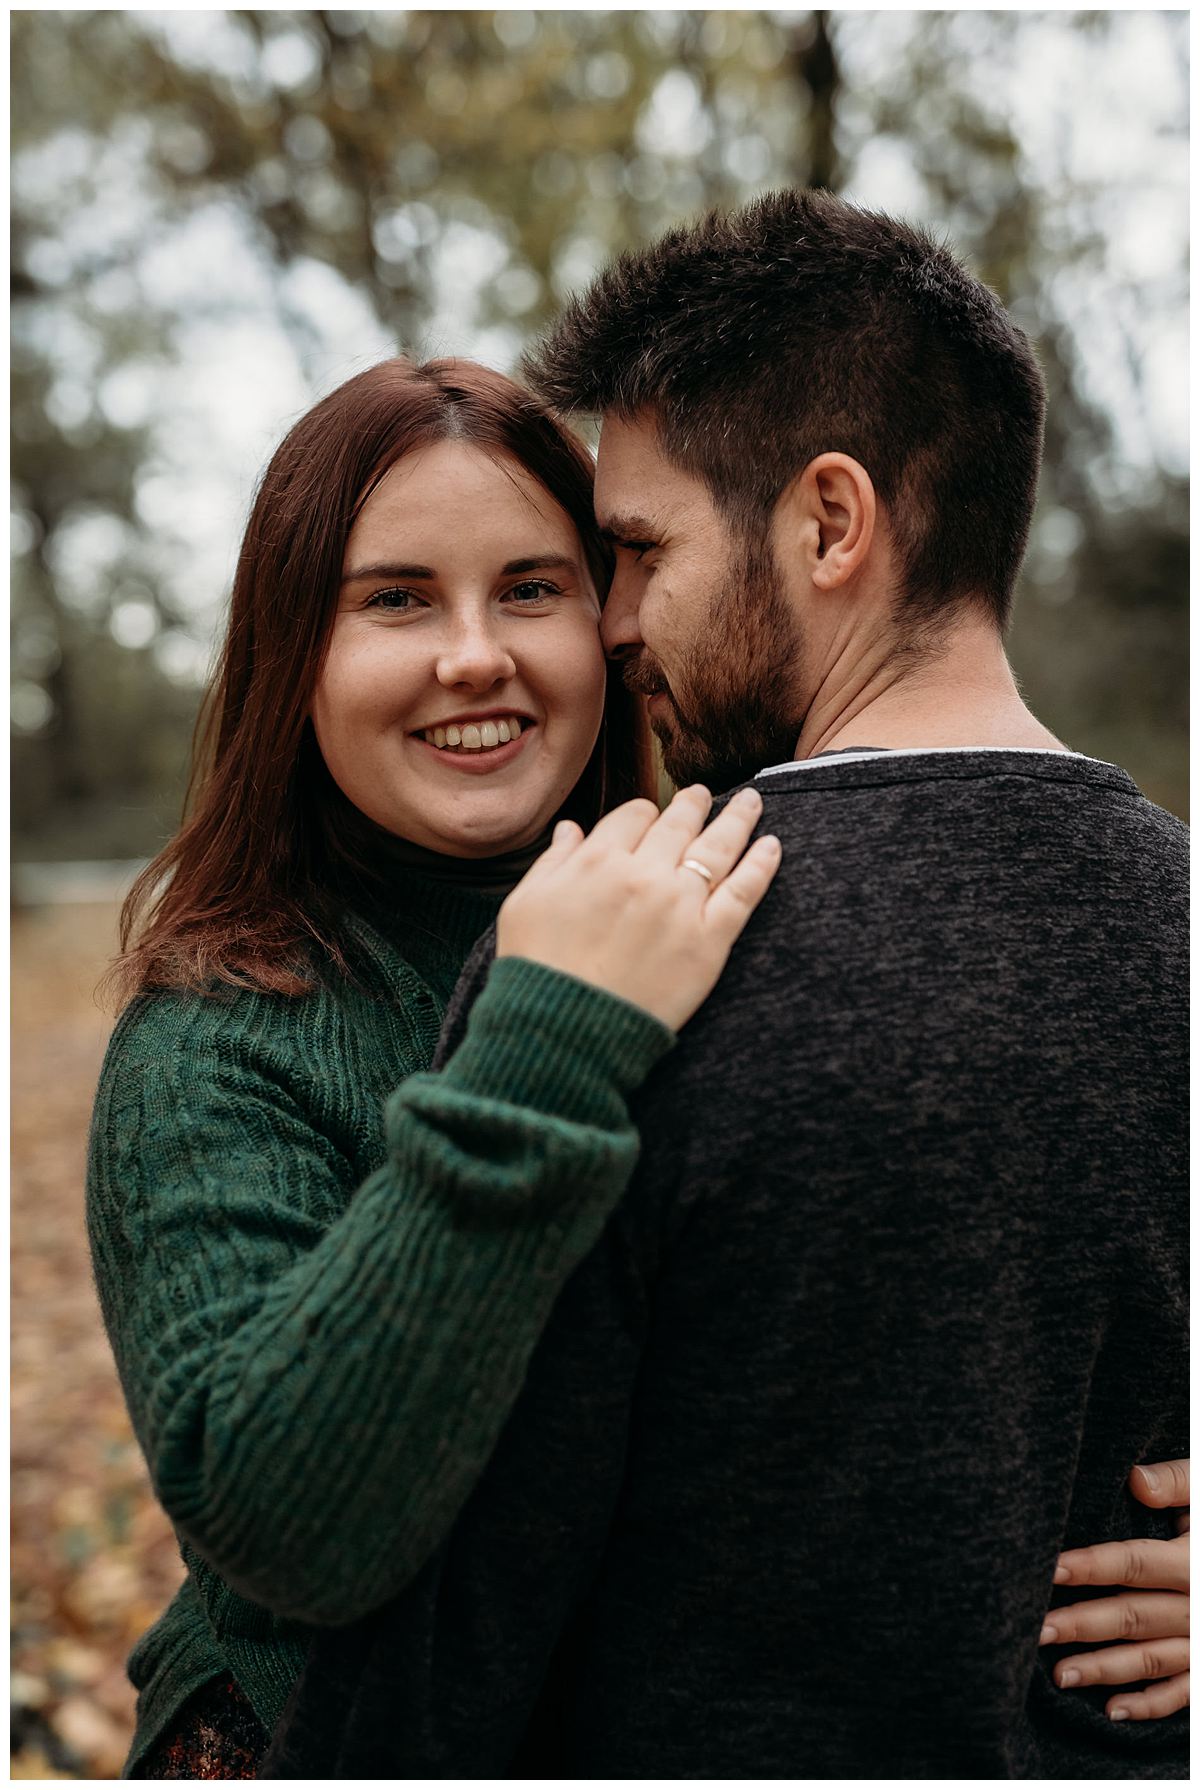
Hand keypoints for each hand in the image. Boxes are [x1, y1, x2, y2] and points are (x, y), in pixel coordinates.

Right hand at [496, 785, 780, 1030]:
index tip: (651, 818)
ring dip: (739, 819)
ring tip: (753, 802)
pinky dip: (762, 864)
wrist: (566, 1029)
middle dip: (694, 805)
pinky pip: (744, 892)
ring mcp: (681, 905)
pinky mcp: (710, 941)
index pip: (634, 816)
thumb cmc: (537, 969)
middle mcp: (644, 873)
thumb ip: (553, 860)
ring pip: (719, 847)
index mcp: (598, 859)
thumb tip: (571, 829)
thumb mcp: (525, 903)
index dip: (645, 813)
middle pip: (680, 824)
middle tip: (704, 795)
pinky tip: (773, 846)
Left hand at [1040, 1458, 1189, 1722]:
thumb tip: (1135, 1479)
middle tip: (1034, 1630)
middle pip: (1134, 1616)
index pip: (1136, 1563)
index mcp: (1195, 1561)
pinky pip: (1183, 1694)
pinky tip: (1112, 1711)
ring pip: (1150, 1659)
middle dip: (1081, 1624)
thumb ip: (1177, 1482)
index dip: (1092, 1565)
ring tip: (1058, 1674)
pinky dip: (1149, 1705)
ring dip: (1104, 1669)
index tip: (1049, 1569)